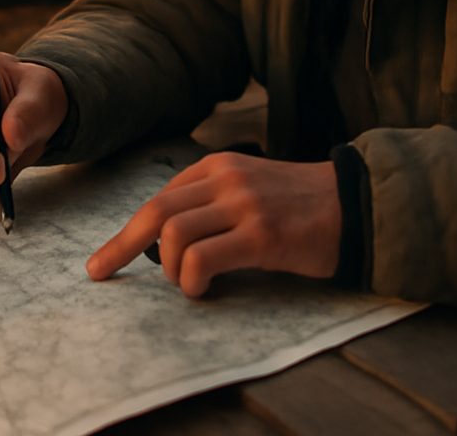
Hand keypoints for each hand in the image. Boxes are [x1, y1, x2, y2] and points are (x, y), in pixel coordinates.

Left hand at [87, 152, 341, 296]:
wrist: (356, 203)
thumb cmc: (301, 205)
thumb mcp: (250, 188)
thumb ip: (211, 202)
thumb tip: (165, 239)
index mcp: (219, 166)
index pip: (160, 197)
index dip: (129, 230)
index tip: (108, 256)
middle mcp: (227, 180)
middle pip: (155, 212)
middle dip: (120, 245)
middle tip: (100, 272)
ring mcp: (244, 206)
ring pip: (173, 234)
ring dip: (168, 268)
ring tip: (185, 284)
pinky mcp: (262, 236)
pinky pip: (203, 258)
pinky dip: (190, 279)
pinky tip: (201, 290)